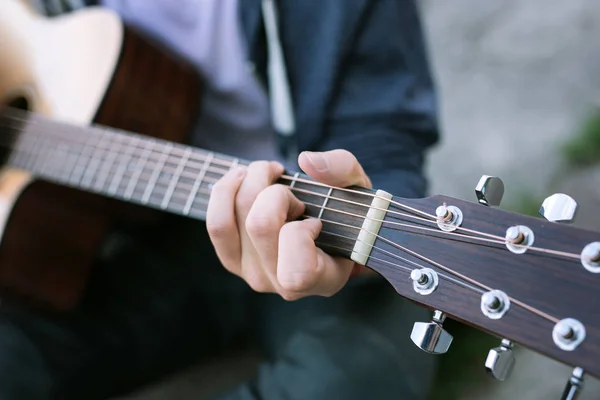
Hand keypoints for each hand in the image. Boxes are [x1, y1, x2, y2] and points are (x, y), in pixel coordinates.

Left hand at [206, 149, 371, 299]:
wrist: (333, 228)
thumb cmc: (350, 212)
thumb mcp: (359, 188)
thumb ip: (344, 169)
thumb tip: (306, 162)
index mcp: (324, 279)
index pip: (297, 271)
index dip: (301, 233)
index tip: (315, 220)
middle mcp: (285, 286)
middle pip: (260, 226)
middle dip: (276, 191)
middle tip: (292, 190)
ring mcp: (255, 275)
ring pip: (232, 220)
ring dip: (250, 184)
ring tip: (269, 177)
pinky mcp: (233, 261)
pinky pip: (215, 224)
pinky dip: (225, 191)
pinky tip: (243, 178)